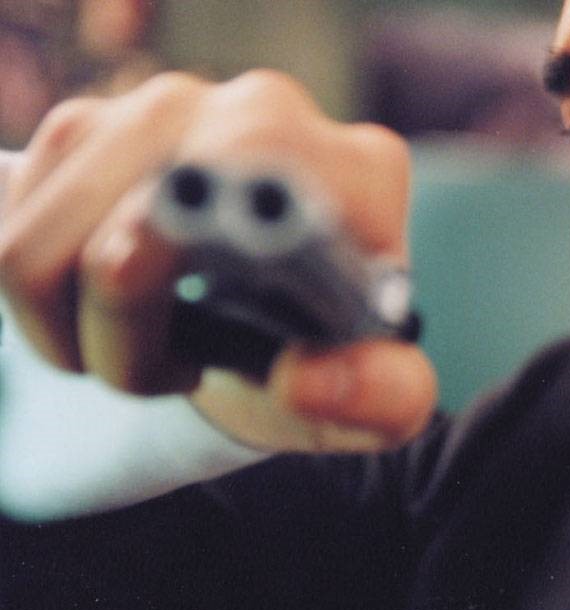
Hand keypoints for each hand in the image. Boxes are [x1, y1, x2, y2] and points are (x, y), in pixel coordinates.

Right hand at [0, 70, 436, 452]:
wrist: (270, 319)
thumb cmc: (325, 352)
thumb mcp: (379, 395)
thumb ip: (383, 397)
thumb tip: (305, 379)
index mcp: (354, 170)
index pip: (247, 175)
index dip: (183, 258)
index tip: (188, 356)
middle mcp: (264, 108)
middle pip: (125, 234)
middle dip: (126, 333)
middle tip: (177, 369)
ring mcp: (169, 104)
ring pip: (41, 239)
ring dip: (71, 327)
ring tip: (145, 344)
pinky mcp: (93, 124)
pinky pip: (7, 222)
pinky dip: (33, 296)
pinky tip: (98, 305)